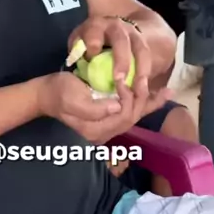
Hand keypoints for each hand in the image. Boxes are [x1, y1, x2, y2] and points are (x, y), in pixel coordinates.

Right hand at [37, 71, 172, 144]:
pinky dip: (148, 106)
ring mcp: (106, 128)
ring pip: (134, 116)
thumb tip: (117, 106)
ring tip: (167, 91)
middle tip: (146, 81)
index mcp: (95, 129)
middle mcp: (103, 133)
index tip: (122, 80)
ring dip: (150, 103)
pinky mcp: (108, 120)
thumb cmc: (57, 92)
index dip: (128, 98)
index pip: (122, 116)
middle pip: (132, 117)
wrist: (46, 94)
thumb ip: (94, 108)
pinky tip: (162, 97)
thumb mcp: (72, 97)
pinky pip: (130, 114)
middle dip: (142, 100)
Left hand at [68, 15, 152, 97]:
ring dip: (140, 70)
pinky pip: (148, 59)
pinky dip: (146, 75)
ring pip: (141, 50)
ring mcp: (133, 34)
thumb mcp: (78, 43)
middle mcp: (117, 27)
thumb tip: (78, 68)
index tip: (90, 57)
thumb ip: (78, 52)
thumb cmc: (88, 43)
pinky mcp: (143, 45)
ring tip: (138, 90)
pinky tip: (144, 90)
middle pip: (121, 40)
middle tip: (118, 79)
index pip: (94, 31)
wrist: (110, 30)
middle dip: (121, 59)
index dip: (93, 43)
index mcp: (96, 25)